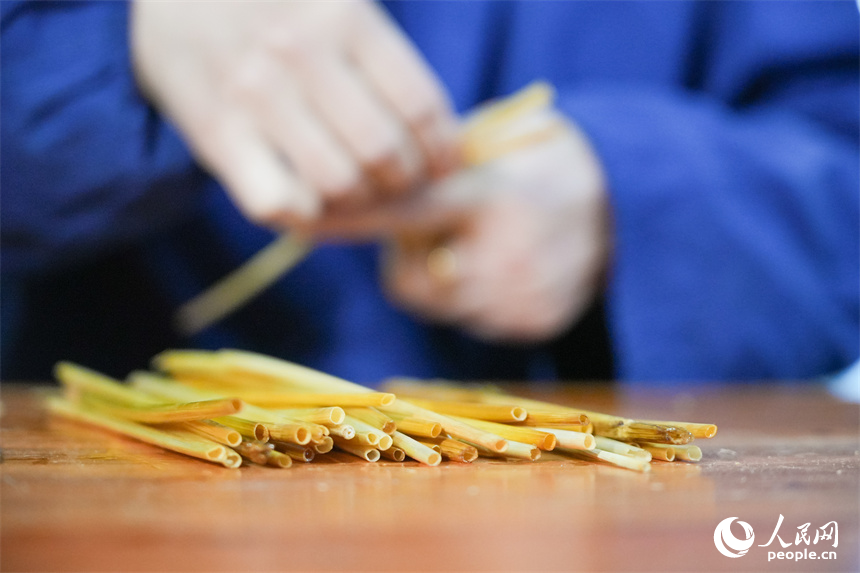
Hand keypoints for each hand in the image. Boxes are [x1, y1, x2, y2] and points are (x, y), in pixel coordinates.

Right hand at [131, 1, 457, 227]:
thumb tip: (440, 132)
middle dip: (406, 181)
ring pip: (338, 182)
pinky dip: (302, 213)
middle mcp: (300, 52)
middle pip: (384, 151)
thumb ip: (382, 54)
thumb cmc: (271, 4)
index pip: (420, 105)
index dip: (443, 150)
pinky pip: (277, 202)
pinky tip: (307, 199)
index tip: (443, 165)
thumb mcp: (334, 0)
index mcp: (344, 15)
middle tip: (402, 181)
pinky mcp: (215, 132)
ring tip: (360, 192)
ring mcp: (254, 94)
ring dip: (359, 202)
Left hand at [309, 111, 610, 341]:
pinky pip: (470, 323)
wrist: (626, 206)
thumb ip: (430, 172)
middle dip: (411, 258)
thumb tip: (362, 194)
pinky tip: (506, 271)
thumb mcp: (489, 149)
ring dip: (445, 281)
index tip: (304, 221)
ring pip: (438, 306)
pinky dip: (475, 300)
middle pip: (408, 280)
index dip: (351, 216)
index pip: (404, 209)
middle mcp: (506, 254)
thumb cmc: (538, 168)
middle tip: (444, 230)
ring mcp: (522, 297)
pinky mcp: (535, 325)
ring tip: (485, 247)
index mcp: (491, 197)